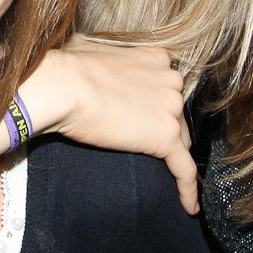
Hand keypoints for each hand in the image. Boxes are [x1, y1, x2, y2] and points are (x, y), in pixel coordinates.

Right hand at [24, 36, 196, 212]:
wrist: (62, 86)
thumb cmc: (67, 66)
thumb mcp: (90, 46)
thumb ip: (107, 53)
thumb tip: (91, 55)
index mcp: (156, 58)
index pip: (168, 87)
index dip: (157, 102)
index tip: (147, 113)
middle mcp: (171, 80)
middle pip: (177, 113)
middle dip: (164, 127)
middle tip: (143, 141)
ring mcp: (170, 109)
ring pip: (181, 140)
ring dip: (172, 154)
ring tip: (165, 174)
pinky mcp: (165, 138)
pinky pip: (184, 168)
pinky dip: (187, 188)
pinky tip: (189, 206)